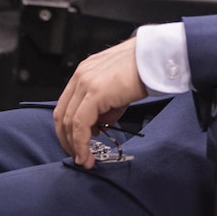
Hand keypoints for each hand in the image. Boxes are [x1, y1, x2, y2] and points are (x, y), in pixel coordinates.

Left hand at [53, 38, 146, 167]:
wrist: (155, 57)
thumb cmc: (142, 69)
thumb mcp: (117, 91)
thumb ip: (105, 109)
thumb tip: (98, 127)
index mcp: (84, 73)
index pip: (66, 106)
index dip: (68, 129)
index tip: (75, 145)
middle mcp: (80, 76)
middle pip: (62, 115)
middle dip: (67, 140)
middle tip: (78, 156)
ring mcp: (85, 82)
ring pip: (68, 121)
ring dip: (74, 145)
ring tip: (84, 158)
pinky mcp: (94, 91)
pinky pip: (80, 122)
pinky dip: (80, 142)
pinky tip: (87, 153)